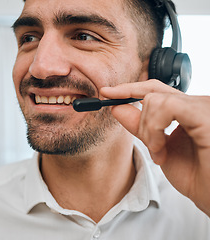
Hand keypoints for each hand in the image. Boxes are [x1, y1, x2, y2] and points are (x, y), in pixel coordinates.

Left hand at [101, 80, 209, 216]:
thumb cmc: (195, 176)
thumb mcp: (158, 147)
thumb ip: (140, 126)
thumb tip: (117, 108)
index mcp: (186, 110)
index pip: (154, 90)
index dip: (129, 89)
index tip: (107, 92)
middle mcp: (195, 103)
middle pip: (152, 90)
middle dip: (134, 110)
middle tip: (133, 128)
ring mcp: (202, 106)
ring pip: (154, 99)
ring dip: (147, 130)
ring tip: (158, 153)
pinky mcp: (205, 112)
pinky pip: (167, 106)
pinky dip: (155, 129)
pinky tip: (161, 150)